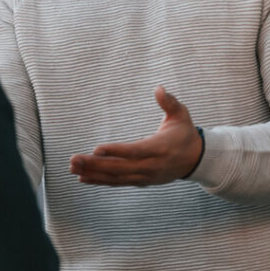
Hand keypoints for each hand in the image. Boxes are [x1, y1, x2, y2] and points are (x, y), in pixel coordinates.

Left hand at [69, 85, 202, 185]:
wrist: (196, 160)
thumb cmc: (184, 134)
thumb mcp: (181, 115)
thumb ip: (169, 102)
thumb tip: (159, 88)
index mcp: (160, 148)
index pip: (135, 151)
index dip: (116, 151)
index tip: (96, 148)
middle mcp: (151, 166)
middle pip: (120, 167)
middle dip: (95, 164)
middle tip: (74, 159)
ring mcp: (145, 176)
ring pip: (116, 177)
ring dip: (93, 173)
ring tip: (73, 168)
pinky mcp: (140, 181)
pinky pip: (118, 183)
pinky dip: (100, 181)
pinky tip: (83, 178)